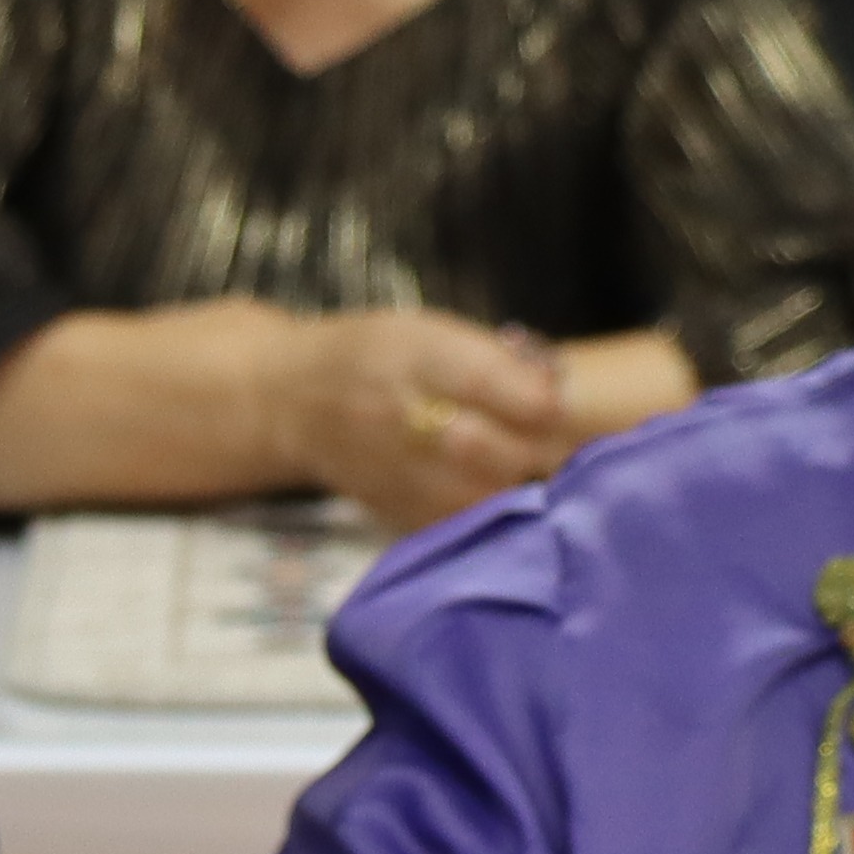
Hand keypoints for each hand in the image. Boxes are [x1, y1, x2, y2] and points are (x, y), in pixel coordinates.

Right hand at [260, 308, 576, 526]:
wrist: (293, 401)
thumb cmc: (375, 356)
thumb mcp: (426, 332)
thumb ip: (489, 359)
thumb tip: (556, 389)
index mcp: (410, 356)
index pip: (478, 380)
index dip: (531, 399)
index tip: (560, 406)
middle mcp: (395, 414)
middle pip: (483, 446)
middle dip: (533, 448)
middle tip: (559, 446)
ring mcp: (390, 469)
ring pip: (474, 493)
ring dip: (515, 487)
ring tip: (533, 472)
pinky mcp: (391, 509)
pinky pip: (454, 522)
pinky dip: (486, 512)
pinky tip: (500, 496)